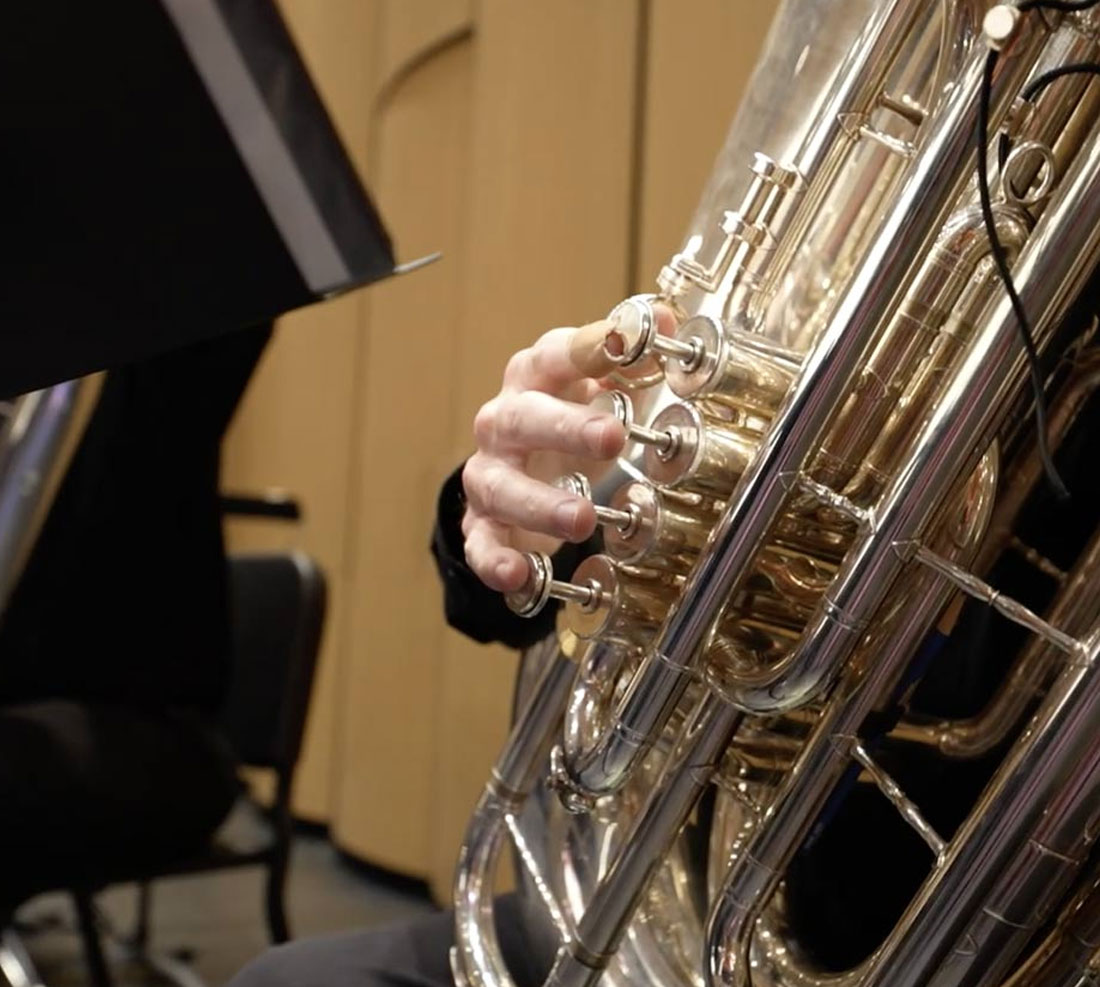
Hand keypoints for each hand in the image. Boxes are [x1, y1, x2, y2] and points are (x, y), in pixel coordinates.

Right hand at [461, 305, 675, 592]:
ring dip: (540, 503)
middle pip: (524, 418)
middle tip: (611, 438)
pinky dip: (496, 560)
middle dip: (566, 428)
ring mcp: (490, 472)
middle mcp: (504, 420)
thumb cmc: (570, 416)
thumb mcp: (603, 383)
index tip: (623, 344)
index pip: (557, 355)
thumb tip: (661, 320)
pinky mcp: (483, 522)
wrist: (524, 465)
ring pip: (500, 485)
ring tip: (583, 519)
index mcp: (536, 376)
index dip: (589, 349)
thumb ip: (632, 355)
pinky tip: (520, 575)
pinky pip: (481, 542)